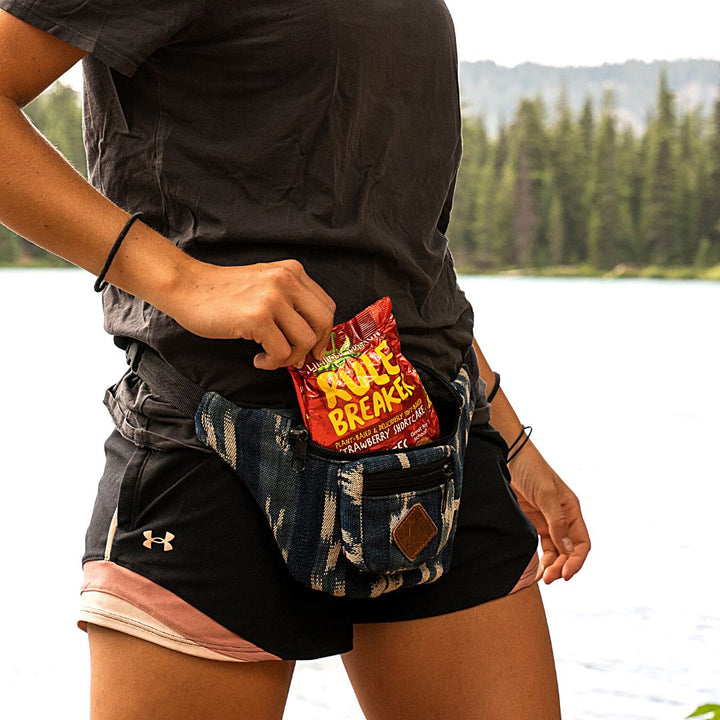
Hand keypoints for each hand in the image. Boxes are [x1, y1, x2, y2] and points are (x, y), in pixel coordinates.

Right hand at [166, 258, 334, 369]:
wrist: (187, 287)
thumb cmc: (222, 292)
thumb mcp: (264, 283)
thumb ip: (290, 302)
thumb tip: (310, 340)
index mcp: (292, 271)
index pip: (326, 306)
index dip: (324, 332)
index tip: (314, 347)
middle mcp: (287, 281)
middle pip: (323, 322)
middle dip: (314, 347)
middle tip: (298, 359)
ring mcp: (273, 298)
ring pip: (304, 340)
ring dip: (289, 358)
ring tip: (270, 358)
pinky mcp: (257, 317)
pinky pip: (281, 352)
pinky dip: (272, 363)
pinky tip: (258, 359)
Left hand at [508, 442, 589, 583]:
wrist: (506, 455)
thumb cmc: (530, 468)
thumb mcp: (546, 493)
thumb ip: (557, 521)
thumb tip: (568, 550)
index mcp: (571, 510)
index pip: (581, 543)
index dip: (576, 561)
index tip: (566, 574)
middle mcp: (561, 518)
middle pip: (567, 551)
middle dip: (561, 566)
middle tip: (549, 579)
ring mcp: (544, 520)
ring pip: (553, 551)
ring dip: (550, 565)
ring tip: (541, 578)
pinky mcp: (529, 521)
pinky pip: (537, 545)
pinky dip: (538, 558)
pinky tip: (534, 568)